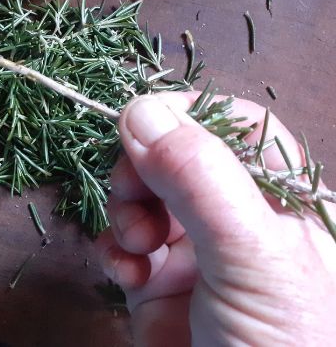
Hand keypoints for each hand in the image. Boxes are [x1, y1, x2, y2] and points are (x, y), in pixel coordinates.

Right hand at [96, 92, 335, 345]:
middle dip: (144, 168)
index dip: (189, 115)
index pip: (237, 126)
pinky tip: (124, 271)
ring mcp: (196, 254)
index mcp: (284, 202)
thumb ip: (201, 179)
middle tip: (131, 191)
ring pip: (145, 196)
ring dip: (126, 209)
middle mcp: (239, 220)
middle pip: (178, 156)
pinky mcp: (160, 288)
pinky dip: (115, 250)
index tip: (141, 123)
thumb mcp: (252, 258)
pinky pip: (125, 245)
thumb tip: (141, 110)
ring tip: (132, 240)